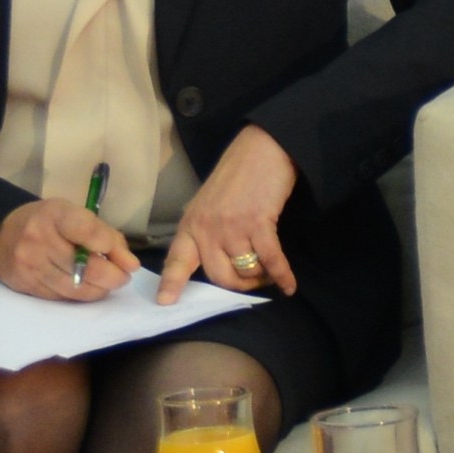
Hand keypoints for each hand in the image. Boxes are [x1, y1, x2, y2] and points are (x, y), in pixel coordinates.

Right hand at [0, 194, 138, 301]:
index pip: (89, 232)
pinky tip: (85, 286)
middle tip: (123, 276)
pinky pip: (63, 297)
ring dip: (100, 289)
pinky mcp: (25, 286)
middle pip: (88, 268)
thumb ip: (105, 234)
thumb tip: (130, 264)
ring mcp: (30, 265)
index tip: (127, 260)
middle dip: (115, 277)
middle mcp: (38, 239)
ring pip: (77, 288)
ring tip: (106, 282)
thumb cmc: (47, 222)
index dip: (112, 247)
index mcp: (55, 214)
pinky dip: (81, 295)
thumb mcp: (74, 215)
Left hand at [158, 127, 299, 301]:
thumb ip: (207, 230)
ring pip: (246, 270)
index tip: (165, 302)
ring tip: (270, 273)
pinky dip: (282, 276)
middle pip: (219, 276)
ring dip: (262, 277)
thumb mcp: (210, 203)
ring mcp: (231, 226)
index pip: (176, 260)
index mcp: (191, 223)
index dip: (171, 283)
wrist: (261, 149)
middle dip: (239, 286)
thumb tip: (218, 260)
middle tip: (252, 282)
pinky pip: (270, 260)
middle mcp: (207, 228)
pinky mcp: (258, 223)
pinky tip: (289, 285)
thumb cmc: (238, 175)